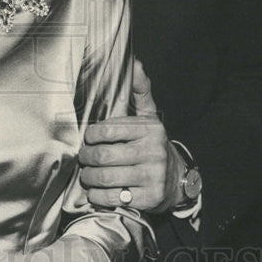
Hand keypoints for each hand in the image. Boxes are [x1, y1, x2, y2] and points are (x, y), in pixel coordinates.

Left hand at [79, 59, 185, 211]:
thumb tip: (135, 63)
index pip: (107, 130)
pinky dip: (98, 196)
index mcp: (150, 129)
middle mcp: (153, 152)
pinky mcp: (149, 198)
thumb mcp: (149, 117)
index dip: (91, 135)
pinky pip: (112, 198)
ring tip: (88, 174)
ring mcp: (152, 176)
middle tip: (84, 158)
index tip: (89, 138)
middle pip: (103, 156)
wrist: (177, 179)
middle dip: (87, 158)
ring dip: (89, 177)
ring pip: (105, 177)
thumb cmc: (152, 144)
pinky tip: (96, 191)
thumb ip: (139, 91)